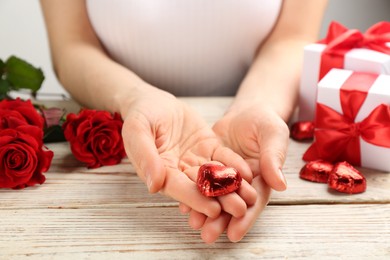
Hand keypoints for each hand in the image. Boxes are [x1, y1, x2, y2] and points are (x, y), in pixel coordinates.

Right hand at [120, 87, 256, 218]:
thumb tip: (154, 185)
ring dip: (232, 187)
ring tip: (251, 196)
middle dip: (220, 199)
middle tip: (240, 209)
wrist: (153, 101)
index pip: (178, 188)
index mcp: (159, 172)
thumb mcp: (137, 130)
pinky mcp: (207, 149)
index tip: (212, 210)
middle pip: (200, 188)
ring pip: (214, 176)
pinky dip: (234, 165)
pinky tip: (247, 172)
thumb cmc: (140, 115)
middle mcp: (178, 171)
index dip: (195, 199)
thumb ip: (145, 156)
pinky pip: (222, 158)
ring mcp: (194, 161)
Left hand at [179, 104, 288, 242]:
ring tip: (193, 224)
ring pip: (214, 196)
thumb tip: (280, 184)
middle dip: (220, 221)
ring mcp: (223, 175)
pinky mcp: (208, 164)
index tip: (234, 234)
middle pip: (231, 205)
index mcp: (261, 179)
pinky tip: (183, 203)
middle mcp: (241, 182)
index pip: (253, 202)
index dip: (245, 219)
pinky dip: (193, 191)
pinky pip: (201, 180)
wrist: (247, 111)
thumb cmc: (265, 123)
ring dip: (204, 211)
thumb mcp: (273, 135)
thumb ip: (274, 158)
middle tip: (207, 236)